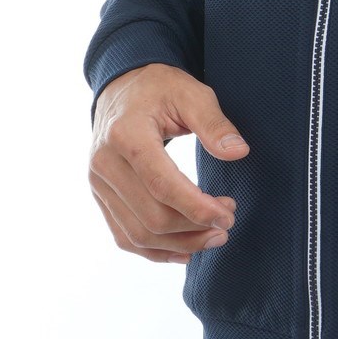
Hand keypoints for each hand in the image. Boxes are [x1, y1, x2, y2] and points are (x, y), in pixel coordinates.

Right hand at [88, 63, 248, 263]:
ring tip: (213, 237)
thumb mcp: (191, 93)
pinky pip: (123, 235)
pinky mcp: (101, 196)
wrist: (122, 88)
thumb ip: (214, 124)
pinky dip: (154, 251)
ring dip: (179, 244)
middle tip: (228, 223)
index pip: (162, 184)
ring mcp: (98, 183)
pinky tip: (185, 250)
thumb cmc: (159, 88)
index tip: (228, 213)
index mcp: (126, 134)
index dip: (197, 207)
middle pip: (150, 216)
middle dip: (193, 228)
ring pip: (137, 234)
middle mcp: (104, 163)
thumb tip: (238, 153)